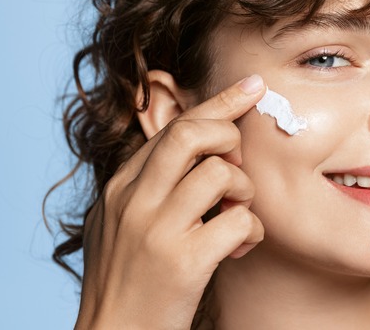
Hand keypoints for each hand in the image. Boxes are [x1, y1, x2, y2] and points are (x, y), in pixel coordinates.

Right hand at [75, 75, 266, 329]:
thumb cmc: (123, 282)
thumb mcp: (118, 224)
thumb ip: (145, 186)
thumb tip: (185, 151)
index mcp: (120, 187)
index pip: (172, 128)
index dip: (217, 104)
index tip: (251, 87)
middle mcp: (133, 200)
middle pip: (191, 133)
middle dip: (228, 134)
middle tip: (238, 158)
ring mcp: (156, 229)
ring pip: (221, 173)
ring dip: (243, 190)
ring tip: (236, 214)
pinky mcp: (182, 261)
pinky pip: (238, 220)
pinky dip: (251, 231)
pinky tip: (239, 248)